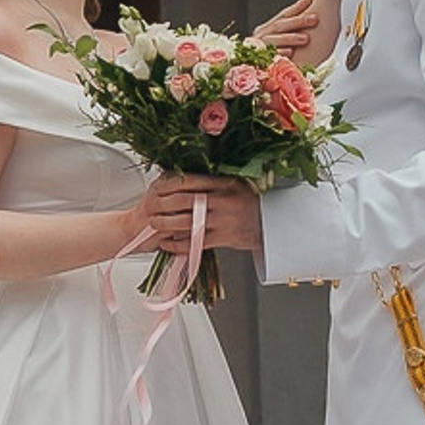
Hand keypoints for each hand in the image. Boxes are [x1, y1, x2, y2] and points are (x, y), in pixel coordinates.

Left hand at [144, 175, 263, 255]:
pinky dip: (179, 245)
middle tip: (152, 207)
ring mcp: (223, 220)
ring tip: (156, 224)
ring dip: (167, 225)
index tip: (158, 187)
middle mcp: (223, 200)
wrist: (272, 223)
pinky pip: (196, 243)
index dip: (171, 184)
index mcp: (224, 184)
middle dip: (164, 205)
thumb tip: (183, 179)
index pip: (191, 181)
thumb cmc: (250, 203)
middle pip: (185, 201)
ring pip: (188, 223)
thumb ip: (212, 182)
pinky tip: (169, 244)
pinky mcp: (224, 238)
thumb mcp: (234, 184)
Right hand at [252, 0, 321, 57]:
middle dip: (298, 21)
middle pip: (280, 25)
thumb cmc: (274, 58)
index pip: (284, 14)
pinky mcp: (257, 61)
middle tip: (314, 18)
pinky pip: (269, 57)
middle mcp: (261, 35)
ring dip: (290, 38)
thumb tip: (312, 12)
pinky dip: (279, 54)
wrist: (251, 77)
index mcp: (268, 27)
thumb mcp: (283, 41)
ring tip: (306, 38)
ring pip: (273, 39)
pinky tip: (290, 53)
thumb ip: (293, 31)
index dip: (297, 6)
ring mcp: (258, 48)